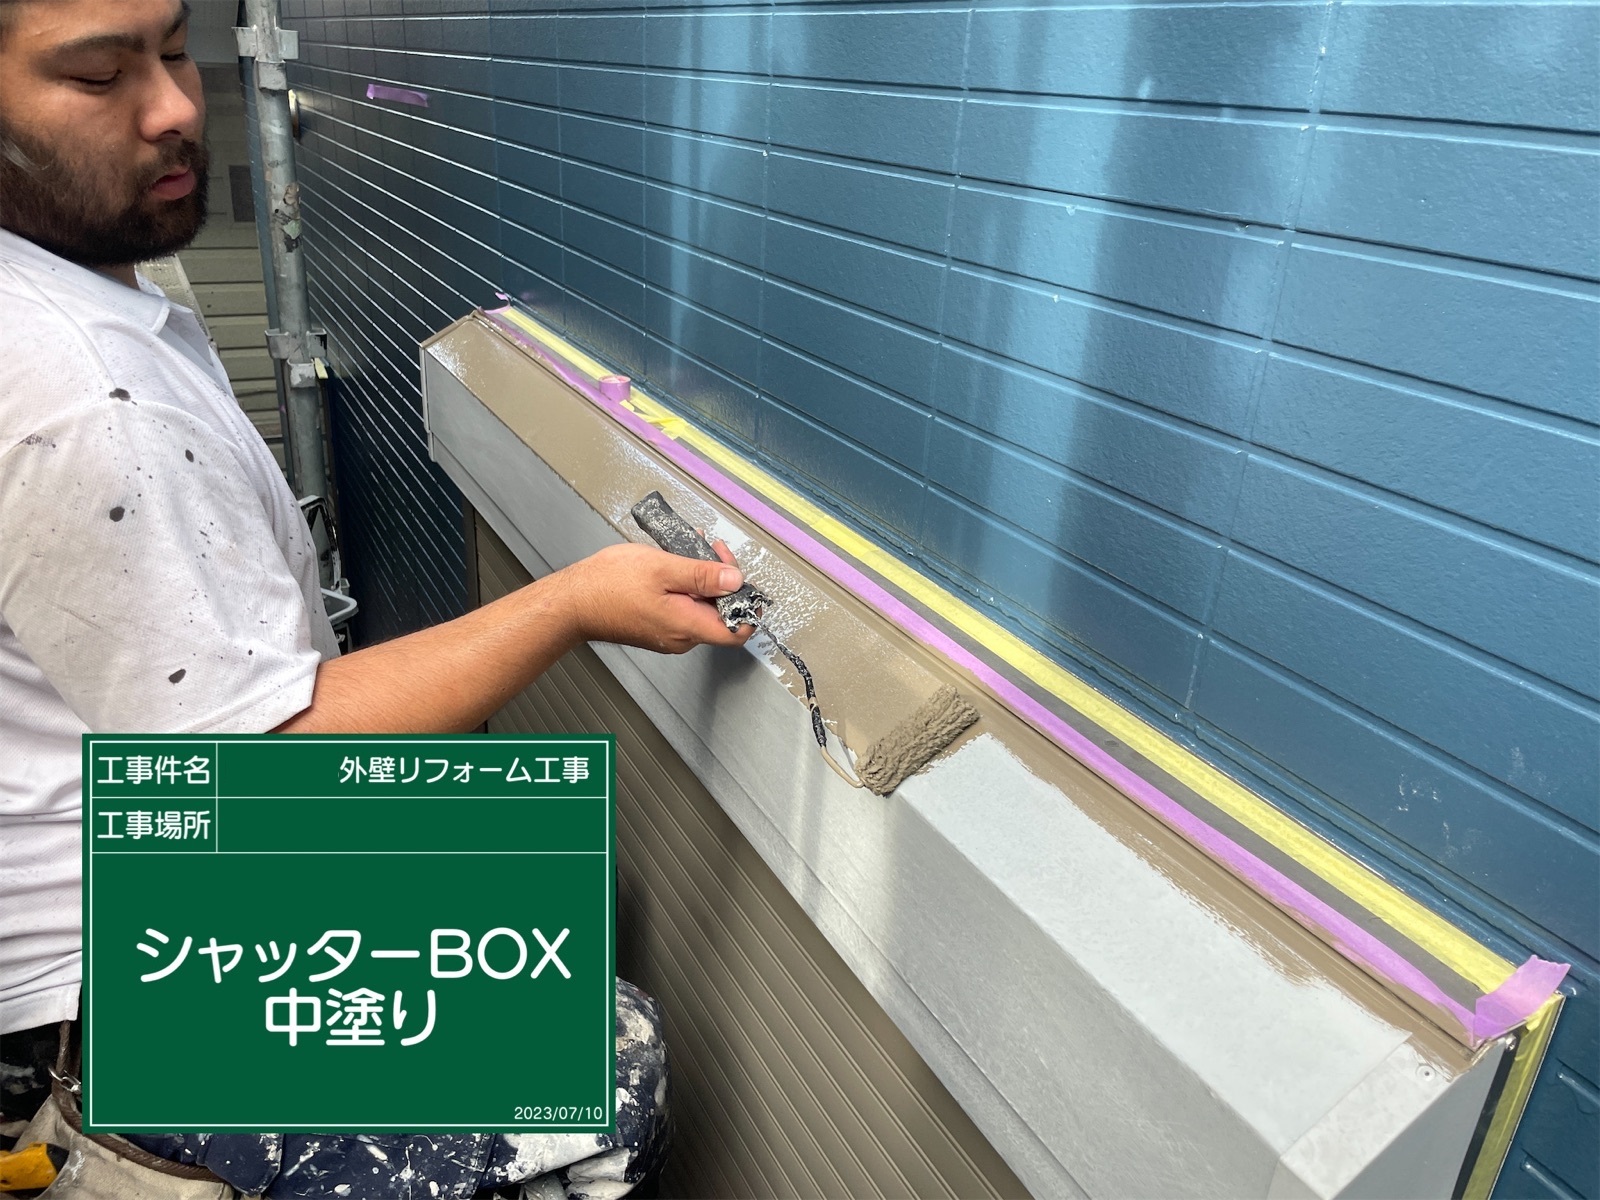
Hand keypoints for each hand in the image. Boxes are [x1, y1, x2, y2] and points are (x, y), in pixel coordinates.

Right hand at [557, 541, 753, 653]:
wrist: (572, 602)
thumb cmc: (608, 586)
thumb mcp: (662, 569)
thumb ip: (703, 576)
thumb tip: (736, 581)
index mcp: (687, 626)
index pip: (737, 631)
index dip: (748, 606)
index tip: (743, 578)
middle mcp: (681, 637)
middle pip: (721, 614)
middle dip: (722, 579)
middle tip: (712, 549)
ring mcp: (669, 634)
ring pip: (701, 607)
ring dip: (703, 578)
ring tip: (690, 548)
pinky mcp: (657, 627)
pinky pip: (683, 607)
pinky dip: (686, 585)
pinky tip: (675, 563)